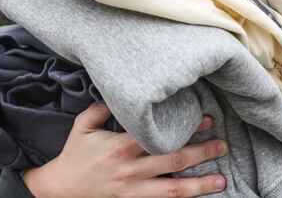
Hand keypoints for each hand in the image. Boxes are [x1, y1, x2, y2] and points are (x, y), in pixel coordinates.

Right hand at [23, 102, 227, 197]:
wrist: (59, 190)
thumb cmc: (73, 155)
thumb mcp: (83, 126)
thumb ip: (102, 108)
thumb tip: (122, 93)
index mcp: (120, 147)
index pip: (158, 135)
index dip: (183, 128)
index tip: (204, 119)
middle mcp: (130, 170)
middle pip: (172, 161)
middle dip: (200, 153)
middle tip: (222, 145)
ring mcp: (133, 191)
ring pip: (172, 189)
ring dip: (199, 185)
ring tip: (221, 181)